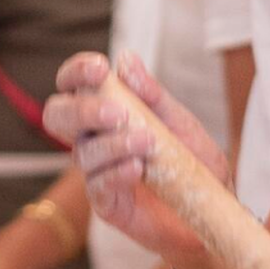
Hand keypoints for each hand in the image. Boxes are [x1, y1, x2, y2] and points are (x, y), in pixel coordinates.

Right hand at [41, 52, 228, 268]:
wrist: (211, 209)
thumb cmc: (192, 162)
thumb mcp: (179, 122)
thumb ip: (152, 95)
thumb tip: (126, 59)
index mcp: (105, 112)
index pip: (73, 85)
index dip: (77, 71)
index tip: (100, 67)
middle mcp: (93, 139)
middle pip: (58, 116)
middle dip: (83, 110)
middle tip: (116, 113)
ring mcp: (96, 172)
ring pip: (82, 152)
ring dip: (113, 144)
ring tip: (148, 143)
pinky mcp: (107, 204)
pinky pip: (97, 186)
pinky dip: (117, 173)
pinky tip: (138, 168)